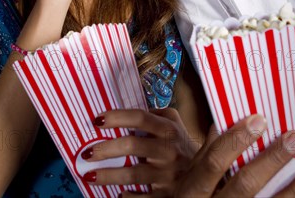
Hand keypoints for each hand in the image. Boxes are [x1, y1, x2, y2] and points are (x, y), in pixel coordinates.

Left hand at [81, 108, 198, 195]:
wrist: (207, 175)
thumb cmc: (182, 145)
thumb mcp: (176, 124)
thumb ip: (157, 114)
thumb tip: (132, 106)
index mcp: (168, 129)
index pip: (140, 118)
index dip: (118, 117)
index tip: (98, 120)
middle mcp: (168, 150)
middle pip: (133, 145)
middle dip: (106, 149)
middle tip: (87, 152)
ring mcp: (168, 174)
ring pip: (134, 174)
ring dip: (108, 175)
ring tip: (89, 175)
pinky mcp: (168, 194)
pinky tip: (118, 195)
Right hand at [173, 116, 294, 197]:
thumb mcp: (190, 179)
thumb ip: (205, 154)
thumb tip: (221, 123)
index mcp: (193, 189)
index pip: (214, 161)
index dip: (236, 140)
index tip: (258, 120)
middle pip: (244, 183)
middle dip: (271, 160)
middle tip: (292, 139)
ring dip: (291, 189)